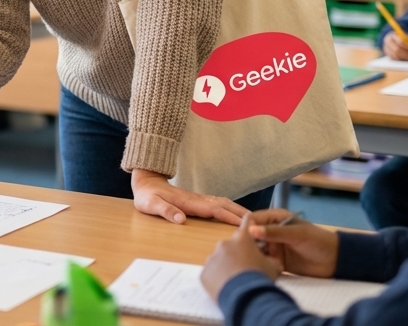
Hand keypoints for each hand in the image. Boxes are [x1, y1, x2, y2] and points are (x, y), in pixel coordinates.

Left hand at [131, 169, 246, 225]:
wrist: (146, 182)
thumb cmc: (147, 196)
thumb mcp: (151, 204)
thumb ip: (165, 211)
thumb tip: (181, 220)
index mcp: (189, 202)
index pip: (215, 210)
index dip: (230, 217)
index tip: (246, 224)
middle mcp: (198, 199)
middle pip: (225, 205)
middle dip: (242, 213)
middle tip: (261, 223)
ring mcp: (199, 199)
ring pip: (224, 203)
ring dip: (239, 211)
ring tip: (256, 220)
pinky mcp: (198, 201)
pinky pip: (219, 205)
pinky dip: (231, 210)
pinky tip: (238, 217)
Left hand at [201, 214, 281, 298]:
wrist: (245, 296)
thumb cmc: (260, 278)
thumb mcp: (274, 267)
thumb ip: (272, 259)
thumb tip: (274, 260)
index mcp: (242, 238)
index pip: (247, 221)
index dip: (250, 223)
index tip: (249, 221)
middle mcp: (225, 244)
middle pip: (232, 245)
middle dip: (238, 254)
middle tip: (246, 268)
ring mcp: (212, 257)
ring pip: (220, 259)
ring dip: (227, 266)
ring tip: (237, 280)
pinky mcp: (205, 272)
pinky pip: (212, 273)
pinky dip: (218, 278)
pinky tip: (227, 286)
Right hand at [244, 208, 338, 277]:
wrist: (335, 261)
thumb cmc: (318, 241)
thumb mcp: (297, 234)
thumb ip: (274, 232)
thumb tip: (251, 230)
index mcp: (276, 218)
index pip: (254, 219)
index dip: (246, 226)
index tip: (241, 237)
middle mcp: (272, 231)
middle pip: (252, 235)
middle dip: (248, 243)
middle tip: (247, 252)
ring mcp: (273, 246)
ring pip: (256, 249)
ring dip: (254, 254)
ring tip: (255, 261)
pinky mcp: (276, 260)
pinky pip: (264, 261)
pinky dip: (262, 264)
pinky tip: (264, 268)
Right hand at [382, 32, 407, 60]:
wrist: (396, 41)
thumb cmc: (405, 40)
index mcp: (393, 35)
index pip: (400, 42)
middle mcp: (388, 42)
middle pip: (396, 49)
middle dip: (406, 54)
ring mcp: (386, 49)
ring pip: (395, 55)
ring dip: (404, 58)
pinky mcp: (387, 54)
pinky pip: (394, 59)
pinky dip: (401, 60)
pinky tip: (407, 59)